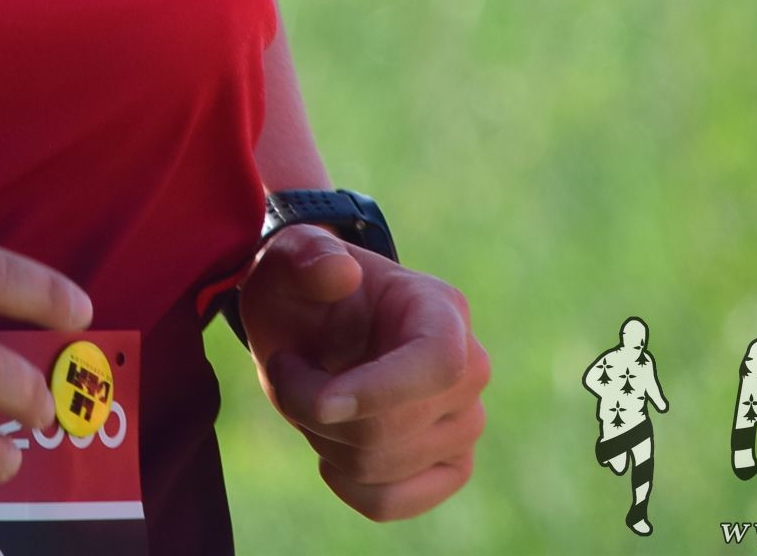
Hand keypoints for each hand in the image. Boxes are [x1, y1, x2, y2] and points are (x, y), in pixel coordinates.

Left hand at [240, 226, 487, 520]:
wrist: (314, 324)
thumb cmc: (304, 287)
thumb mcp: (290, 256)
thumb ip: (308, 255)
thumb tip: (342, 273)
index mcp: (440, 310)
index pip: (438, 364)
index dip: (379, 391)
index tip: (320, 400)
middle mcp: (469, 369)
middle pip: (393, 427)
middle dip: (315, 409)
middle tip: (287, 369)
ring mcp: (464, 423)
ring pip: (381, 466)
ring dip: (322, 439)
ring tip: (311, 396)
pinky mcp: (447, 466)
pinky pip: (393, 502)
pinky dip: (346, 485)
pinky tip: (329, 450)